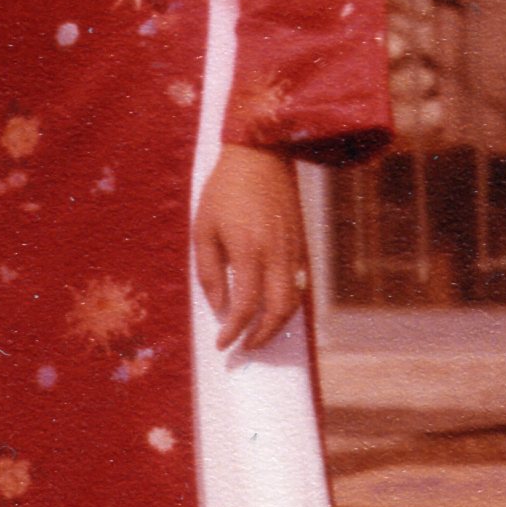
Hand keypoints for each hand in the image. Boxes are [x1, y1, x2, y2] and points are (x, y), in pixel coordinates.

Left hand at [194, 144, 306, 352]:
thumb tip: (220, 308)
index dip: (234, 331)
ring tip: (256, 336)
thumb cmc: (224, 192)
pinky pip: (299, 285)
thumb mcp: (203, 230)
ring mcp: (294, 251)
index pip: (246, 306)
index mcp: (249, 251)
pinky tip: (271, 311)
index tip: (222, 345)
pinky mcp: (302, 246)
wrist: (261, 158)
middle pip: (278, 311)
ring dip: (277, 325)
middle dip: (262, 336)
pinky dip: (287, 305)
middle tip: (243, 348)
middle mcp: (277, 255)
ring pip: (294, 301)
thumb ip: (209, 272)